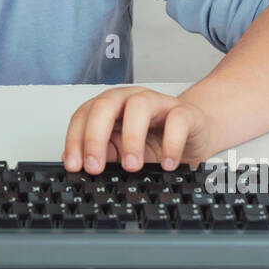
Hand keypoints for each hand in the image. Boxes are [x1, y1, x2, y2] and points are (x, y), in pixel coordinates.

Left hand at [62, 86, 216, 173]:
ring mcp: (157, 103)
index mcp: (110, 107)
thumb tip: (84, 168)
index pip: (83, 115)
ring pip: (138, 106)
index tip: (74, 165)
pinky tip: (167, 164)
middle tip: (95, 167)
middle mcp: (130, 100)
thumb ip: (105, 156)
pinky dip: (171, 144)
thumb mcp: (124, 154)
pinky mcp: (184, 112)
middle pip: (105, 105)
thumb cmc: (156, 142)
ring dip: (131, 138)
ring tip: (131, 167)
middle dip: (95, 137)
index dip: (75, 139)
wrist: (194, 135)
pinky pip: (176, 120)